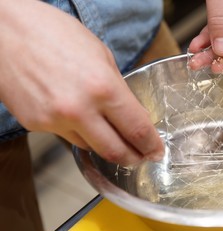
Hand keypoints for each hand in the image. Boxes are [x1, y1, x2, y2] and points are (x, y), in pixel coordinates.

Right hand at [0, 0, 163, 165]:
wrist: (4, 29)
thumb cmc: (53, 33)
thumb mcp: (101, 55)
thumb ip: (118, 89)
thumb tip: (132, 115)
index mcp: (103, 87)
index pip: (138, 130)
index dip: (152, 146)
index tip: (156, 151)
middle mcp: (79, 109)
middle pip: (116, 152)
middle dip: (134, 158)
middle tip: (141, 158)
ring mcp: (54, 120)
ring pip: (92, 148)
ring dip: (107, 146)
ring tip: (114, 138)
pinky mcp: (36, 125)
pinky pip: (68, 137)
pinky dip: (81, 134)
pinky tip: (81, 119)